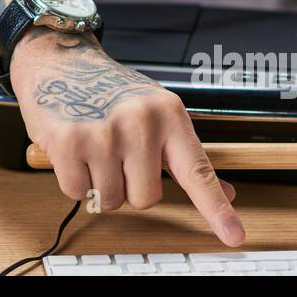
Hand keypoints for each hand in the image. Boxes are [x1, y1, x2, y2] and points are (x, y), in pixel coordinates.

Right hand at [8, 29, 245, 246]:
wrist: (62, 60)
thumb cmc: (112, 92)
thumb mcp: (159, 115)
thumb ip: (188, 158)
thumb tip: (226, 192)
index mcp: (170, 115)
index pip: (197, 172)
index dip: (217, 209)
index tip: (234, 236)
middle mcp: (141, 122)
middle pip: (147, 199)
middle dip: (130, 186)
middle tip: (118, 154)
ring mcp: (104, 133)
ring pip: (112, 200)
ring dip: (101, 184)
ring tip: (95, 149)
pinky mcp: (70, 143)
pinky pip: (79, 193)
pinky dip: (75, 181)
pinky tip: (75, 151)